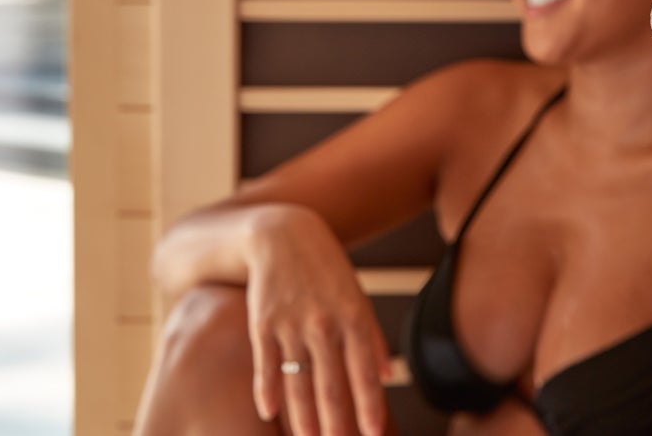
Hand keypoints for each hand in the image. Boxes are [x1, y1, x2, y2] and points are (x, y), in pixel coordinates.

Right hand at [245, 206, 390, 435]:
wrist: (282, 235)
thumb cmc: (326, 270)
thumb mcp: (357, 296)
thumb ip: (373, 337)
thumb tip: (388, 377)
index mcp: (354, 317)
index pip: (365, 372)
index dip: (369, 406)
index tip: (373, 433)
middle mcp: (324, 324)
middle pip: (331, 384)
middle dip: (336, 423)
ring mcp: (292, 324)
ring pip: (299, 380)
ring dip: (303, 416)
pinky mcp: (263, 322)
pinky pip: (266, 363)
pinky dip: (267, 389)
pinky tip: (269, 412)